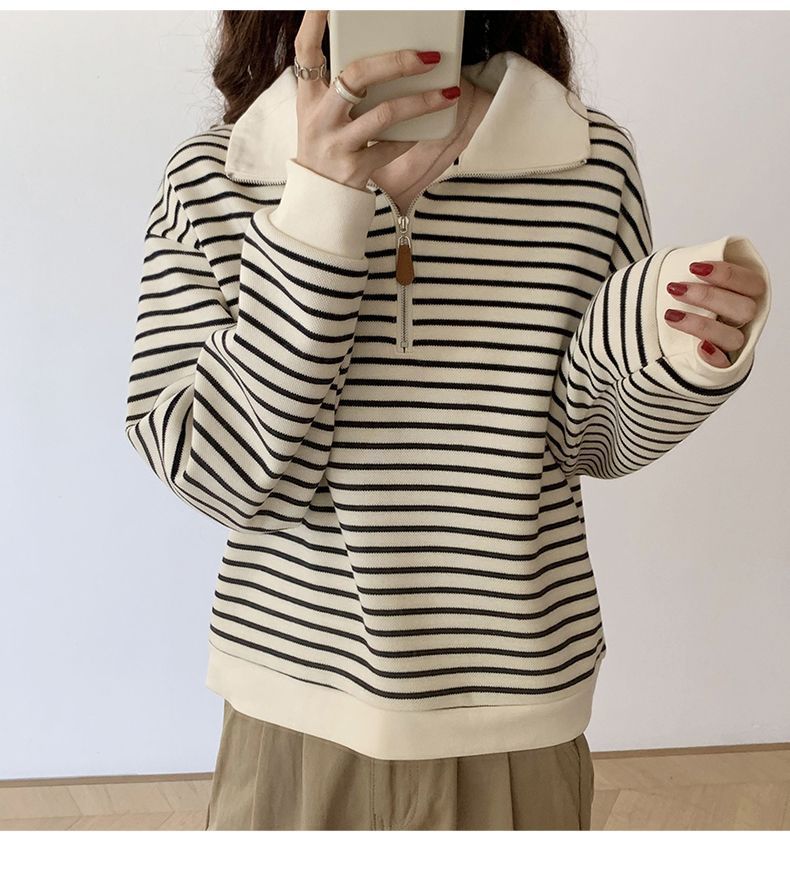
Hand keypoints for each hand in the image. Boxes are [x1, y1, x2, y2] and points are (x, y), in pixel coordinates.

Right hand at [292, 11, 460, 190]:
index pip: (305, 50)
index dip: (315, 21)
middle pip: (356, 76)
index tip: (326, 1)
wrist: (317, 200)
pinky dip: (410, 137)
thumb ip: (341, 87)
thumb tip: (387, 60)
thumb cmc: (326, 147)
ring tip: (448, 93)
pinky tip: (428, 128)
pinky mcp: (354, 168)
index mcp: (309, 97)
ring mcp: (337, 143)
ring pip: (384, 114)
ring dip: (421, 102)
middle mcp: (320, 117)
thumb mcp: (320, 114)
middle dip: (397, 62)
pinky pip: (390, 147)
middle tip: (428, 56)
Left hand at [663, 259, 766, 366]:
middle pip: (744, 309)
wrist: (666, 332)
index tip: (694, 267)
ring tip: (670, 316)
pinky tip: (699, 348)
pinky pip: (724, 364)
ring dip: (702, 325)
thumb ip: (699, 270)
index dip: (727, 274)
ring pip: (733, 337)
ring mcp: (733, 340)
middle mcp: (744, 317)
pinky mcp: (720, 362)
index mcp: (746, 293)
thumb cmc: (684, 297)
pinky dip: (713, 356)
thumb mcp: (693, 279)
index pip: (750, 282)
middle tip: (675, 289)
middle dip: (708, 297)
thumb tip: (691, 263)